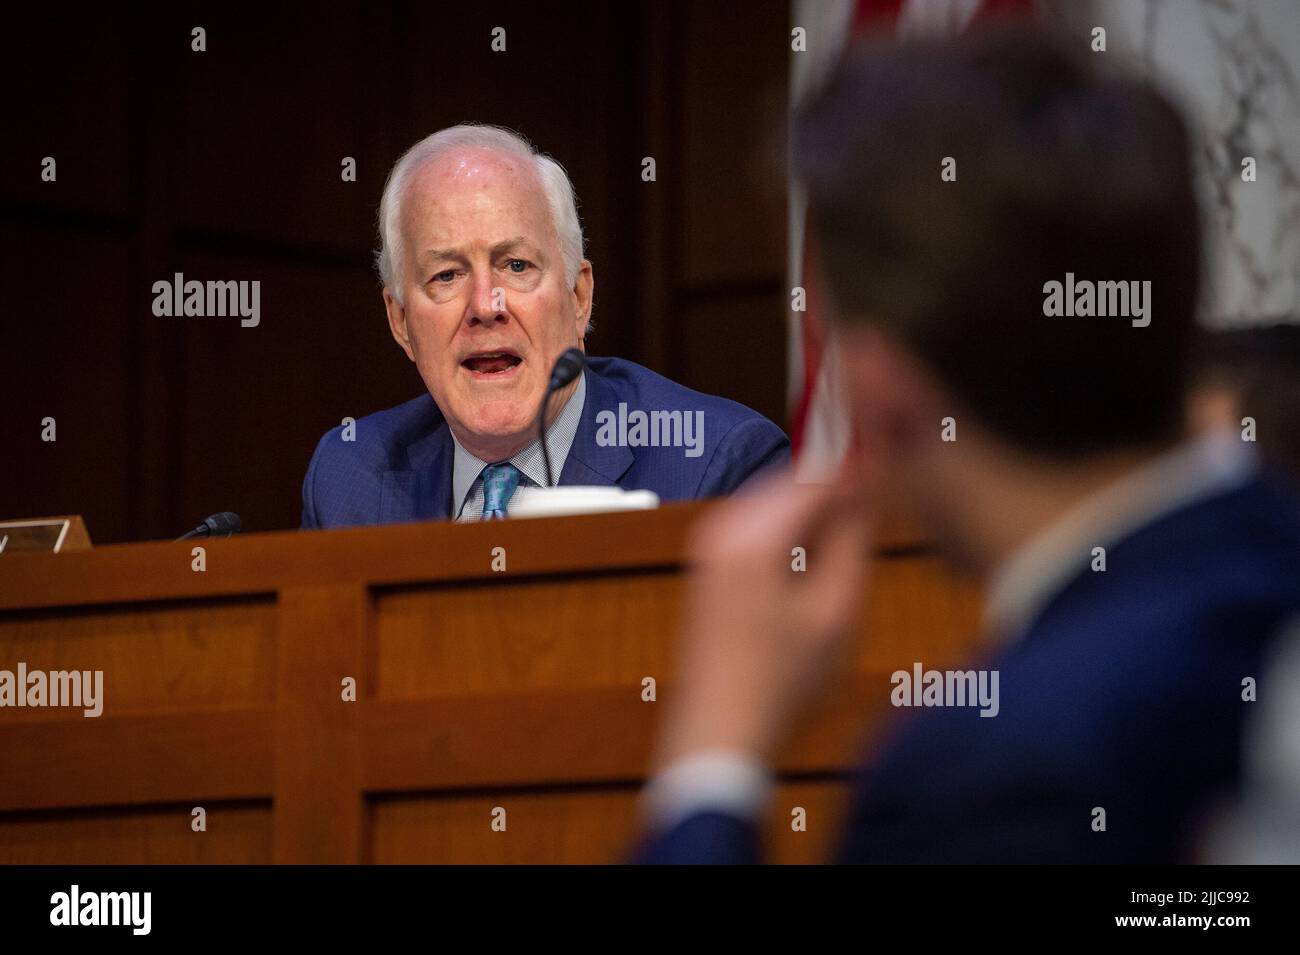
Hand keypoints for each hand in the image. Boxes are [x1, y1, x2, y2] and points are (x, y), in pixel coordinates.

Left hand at [653, 466, 874, 768]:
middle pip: (795, 479)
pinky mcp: (709, 558)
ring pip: (779, 497)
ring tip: (859, 527)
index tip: (895, 458)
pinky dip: (795, 524)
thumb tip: (871, 481)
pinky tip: (821, 554)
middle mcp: (722, 525)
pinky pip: (761, 519)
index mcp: (752, 535)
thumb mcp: (837, 610)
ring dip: (818, 504)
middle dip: (839, 481)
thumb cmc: (782, 681)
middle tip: (883, 492)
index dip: (861, 462)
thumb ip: (853, 536)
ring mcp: (709, 541)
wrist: (720, 730)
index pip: (819, 472)